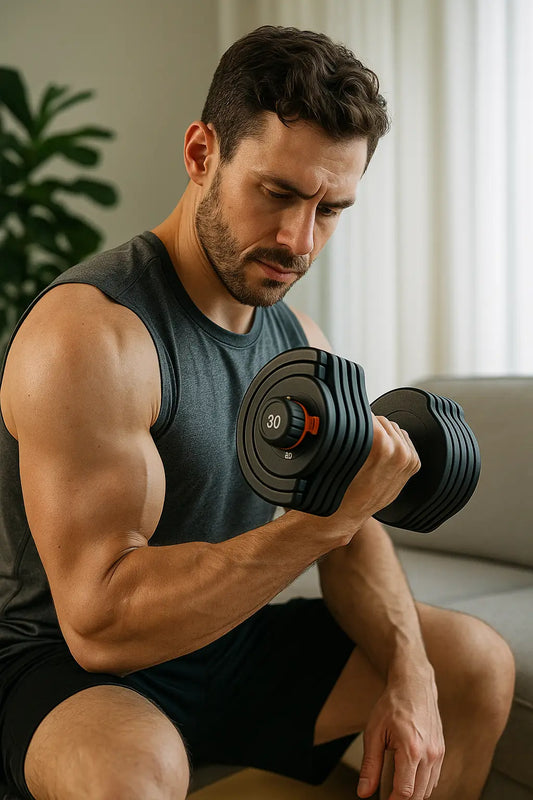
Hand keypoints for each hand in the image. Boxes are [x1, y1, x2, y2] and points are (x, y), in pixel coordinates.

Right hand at [336, 414, 420, 526]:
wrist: (347, 513)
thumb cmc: (341, 487)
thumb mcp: (344, 452)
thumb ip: (354, 429)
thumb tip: (358, 413)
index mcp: (383, 446)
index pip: (371, 416)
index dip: (358, 417)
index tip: (351, 422)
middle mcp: (400, 453)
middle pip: (383, 420)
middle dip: (369, 426)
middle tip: (357, 438)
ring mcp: (408, 460)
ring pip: (394, 429)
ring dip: (382, 434)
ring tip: (367, 448)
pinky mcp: (412, 465)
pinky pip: (403, 440)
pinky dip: (392, 442)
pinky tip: (379, 453)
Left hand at [357, 664, 444, 799]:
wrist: (414, 685)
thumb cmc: (393, 704)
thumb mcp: (374, 732)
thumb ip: (370, 765)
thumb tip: (364, 791)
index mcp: (411, 749)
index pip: (404, 791)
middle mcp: (429, 754)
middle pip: (418, 795)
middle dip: (402, 799)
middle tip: (388, 795)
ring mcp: (438, 753)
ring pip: (428, 789)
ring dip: (413, 793)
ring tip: (396, 785)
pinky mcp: (441, 751)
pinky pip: (434, 778)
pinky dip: (422, 783)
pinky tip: (409, 775)